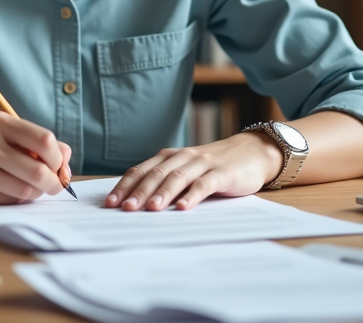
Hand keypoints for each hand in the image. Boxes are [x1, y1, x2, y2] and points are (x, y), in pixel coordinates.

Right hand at [0, 112, 71, 204]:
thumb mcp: (7, 134)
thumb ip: (39, 144)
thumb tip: (66, 163)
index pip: (44, 140)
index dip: (58, 158)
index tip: (58, 165)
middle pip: (38, 170)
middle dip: (53, 182)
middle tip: (55, 185)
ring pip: (25, 190)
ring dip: (36, 193)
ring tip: (32, 188)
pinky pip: (9, 201)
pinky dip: (18, 200)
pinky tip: (11, 191)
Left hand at [103, 132, 281, 211]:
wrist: (252, 153)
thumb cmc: (213, 167)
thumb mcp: (187, 172)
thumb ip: (166, 184)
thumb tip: (136, 206)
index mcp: (169, 157)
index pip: (141, 170)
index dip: (124, 186)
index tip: (110, 203)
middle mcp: (183, 157)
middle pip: (156, 174)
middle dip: (139, 192)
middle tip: (126, 209)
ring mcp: (203, 163)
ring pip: (178, 177)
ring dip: (163, 193)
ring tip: (151, 209)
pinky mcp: (223, 173)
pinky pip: (205, 184)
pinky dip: (193, 195)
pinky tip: (184, 207)